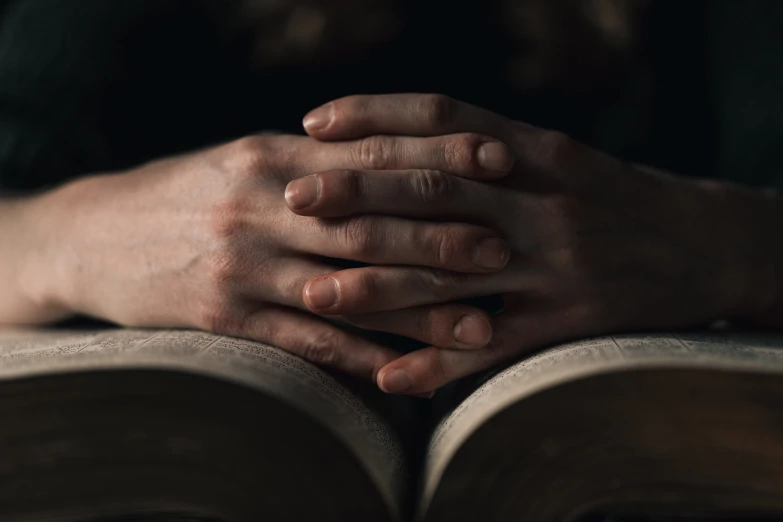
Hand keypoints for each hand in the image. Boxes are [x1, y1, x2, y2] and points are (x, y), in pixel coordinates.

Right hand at [28, 131, 515, 379]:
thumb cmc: (188, 192)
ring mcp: (243, 263)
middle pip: (369, 223)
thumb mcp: (246, 159)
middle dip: (441, 238)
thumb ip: (316, 160)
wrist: (98, 234)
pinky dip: (359, 357)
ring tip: (480, 329)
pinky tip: (403, 373)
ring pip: (347, 290)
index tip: (498, 162)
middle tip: (503, 252)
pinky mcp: (224, 315)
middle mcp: (263, 207)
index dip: (439, 156)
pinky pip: (305, 341)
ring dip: (419, 312)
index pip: (372, 154)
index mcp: (275, 158)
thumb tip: (392, 152)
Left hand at [294, 93, 782, 392]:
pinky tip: (388, 377)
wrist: (698, 242)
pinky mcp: (567, 321)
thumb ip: (486, 147)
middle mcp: (541, 201)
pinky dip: (439, 365)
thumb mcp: (555, 155)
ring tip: (316, 294)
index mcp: (535, 151)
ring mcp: (554, 264)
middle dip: (358, 194)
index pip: (442, 119)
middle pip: (435, 190)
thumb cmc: (609, 196)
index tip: (313, 125)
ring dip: (381, 286)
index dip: (374, 116)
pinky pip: (493, 348)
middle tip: (292, 200)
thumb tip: (398, 140)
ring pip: (453, 273)